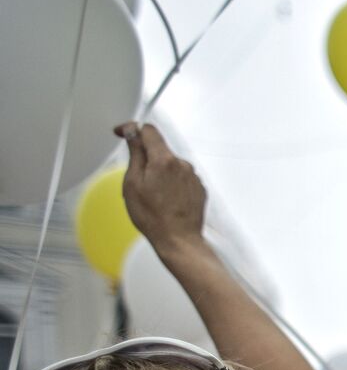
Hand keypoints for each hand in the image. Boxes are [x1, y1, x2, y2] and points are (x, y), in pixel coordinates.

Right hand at [114, 123, 206, 253]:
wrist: (178, 240)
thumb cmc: (153, 217)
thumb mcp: (133, 183)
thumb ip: (135, 154)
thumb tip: (133, 133)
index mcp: (164, 160)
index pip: (150, 130)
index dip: (133, 129)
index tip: (123, 134)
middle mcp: (183, 164)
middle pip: (161, 150)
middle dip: (147, 158)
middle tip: (137, 179)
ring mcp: (194, 177)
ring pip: (171, 165)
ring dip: (160, 173)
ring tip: (154, 196)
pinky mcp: (200, 188)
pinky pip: (182, 178)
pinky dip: (172, 184)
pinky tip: (167, 201)